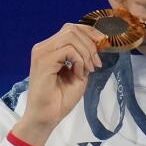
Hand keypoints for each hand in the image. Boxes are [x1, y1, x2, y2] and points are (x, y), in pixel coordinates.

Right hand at [13, 23, 104, 145]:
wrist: (47, 117)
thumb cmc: (60, 99)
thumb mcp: (78, 73)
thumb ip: (84, 58)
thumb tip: (95, 46)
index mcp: (51, 48)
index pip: (71, 29)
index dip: (90, 33)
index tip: (103, 46)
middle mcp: (44, 47)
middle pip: (72, 28)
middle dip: (90, 43)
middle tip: (96, 63)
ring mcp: (42, 52)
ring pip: (71, 36)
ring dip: (86, 52)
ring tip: (88, 70)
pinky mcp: (43, 61)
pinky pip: (68, 50)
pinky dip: (79, 61)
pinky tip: (79, 74)